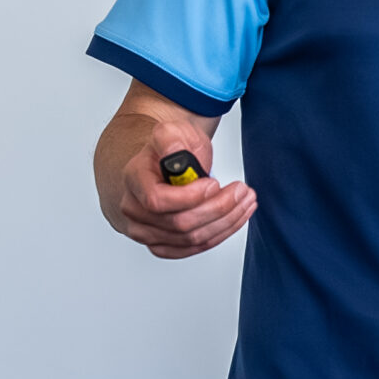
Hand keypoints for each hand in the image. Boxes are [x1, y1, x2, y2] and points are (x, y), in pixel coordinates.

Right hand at [110, 123, 255, 258]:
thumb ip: (171, 139)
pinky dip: (220, 234)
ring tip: (245, 201)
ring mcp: (146, 231)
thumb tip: (174, 153)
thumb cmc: (170, 150)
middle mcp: (134, 210)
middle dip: (218, 208)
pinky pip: (194, 248)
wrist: (165, 164)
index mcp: (134, 180)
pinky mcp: (162, 245)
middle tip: (241, 191)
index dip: (189, 197)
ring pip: (192, 239)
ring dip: (225, 222)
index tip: (214, 184)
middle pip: (180, 224)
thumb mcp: (171, 131)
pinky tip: (235, 217)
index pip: (157, 201)